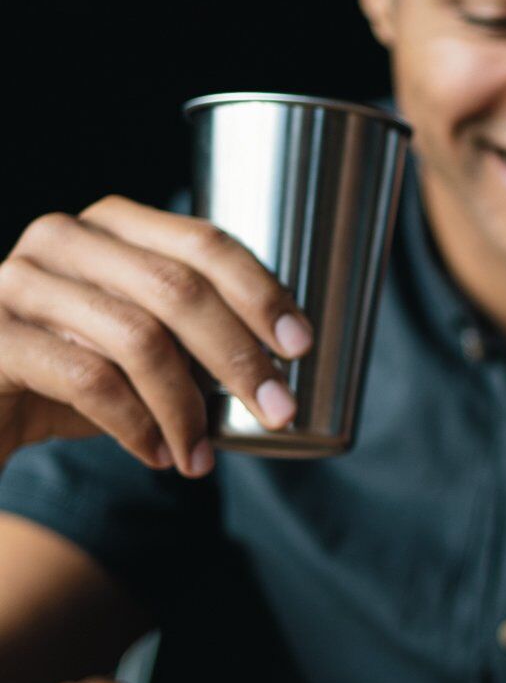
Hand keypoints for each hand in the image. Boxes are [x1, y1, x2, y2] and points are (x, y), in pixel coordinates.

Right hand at [0, 198, 314, 475]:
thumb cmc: (68, 374)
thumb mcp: (138, 345)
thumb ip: (193, 335)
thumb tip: (280, 366)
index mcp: (111, 226)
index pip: (204, 244)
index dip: (260, 293)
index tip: (300, 347)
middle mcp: (62, 238)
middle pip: (178, 289)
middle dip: (239, 357)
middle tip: (277, 411)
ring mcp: (19, 282)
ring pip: (138, 339)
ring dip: (186, 408)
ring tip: (203, 456)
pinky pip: (89, 379)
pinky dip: (137, 425)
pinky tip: (159, 455)